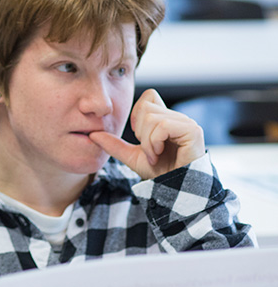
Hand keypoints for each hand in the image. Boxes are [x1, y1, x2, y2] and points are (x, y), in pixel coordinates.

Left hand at [88, 89, 204, 178]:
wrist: (175, 190)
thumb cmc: (159, 173)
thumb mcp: (132, 157)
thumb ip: (114, 145)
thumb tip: (92, 134)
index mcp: (165, 119)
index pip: (149, 95)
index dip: (137, 113)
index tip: (138, 135)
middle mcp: (178, 118)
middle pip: (146, 107)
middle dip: (140, 132)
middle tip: (148, 150)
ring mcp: (187, 124)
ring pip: (152, 117)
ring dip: (146, 141)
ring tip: (153, 155)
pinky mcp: (193, 131)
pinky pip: (164, 125)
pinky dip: (154, 142)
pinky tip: (158, 154)